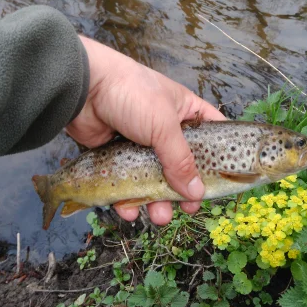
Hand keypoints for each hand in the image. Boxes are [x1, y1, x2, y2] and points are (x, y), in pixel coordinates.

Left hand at [66, 36, 225, 224]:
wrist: (83, 89)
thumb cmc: (132, 95)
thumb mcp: (164, 126)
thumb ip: (181, 161)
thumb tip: (196, 193)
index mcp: (186, 113)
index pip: (212, 136)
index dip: (220, 160)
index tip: (223, 184)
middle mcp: (167, 130)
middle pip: (184, 167)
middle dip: (185, 190)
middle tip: (188, 208)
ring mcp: (142, 145)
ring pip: (155, 180)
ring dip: (158, 202)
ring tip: (159, 217)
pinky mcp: (119, 157)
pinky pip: (128, 184)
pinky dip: (129, 200)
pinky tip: (127, 210)